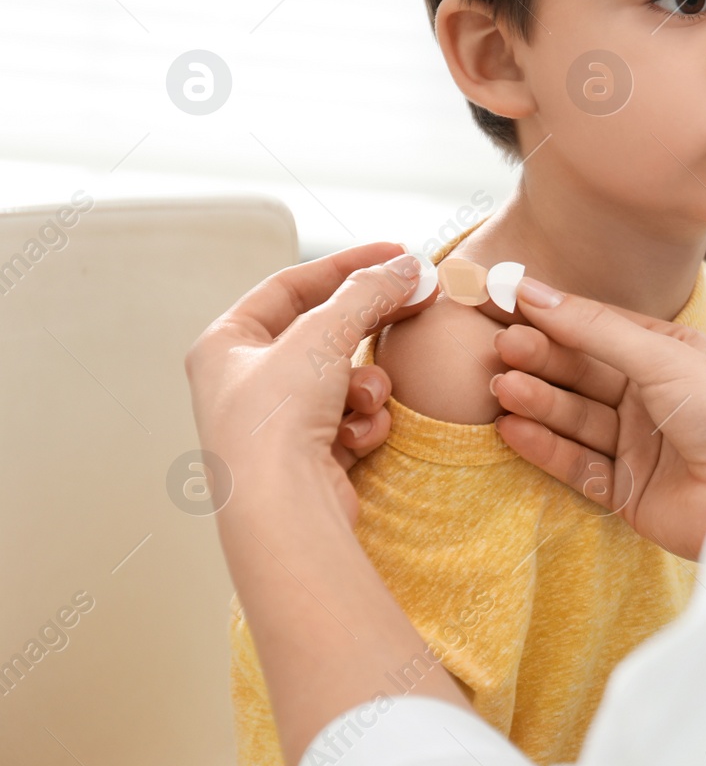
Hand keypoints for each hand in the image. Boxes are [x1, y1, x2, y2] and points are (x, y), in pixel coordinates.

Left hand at [185, 243, 425, 528]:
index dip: (347, 265)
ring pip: (345, 377)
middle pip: (324, 331)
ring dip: (367, 385)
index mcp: (225, 343)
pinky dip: (364, 423)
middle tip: (420, 299)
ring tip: (364, 399)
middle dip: (370, 323)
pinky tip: (356, 438)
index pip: (292, 285)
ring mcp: (277, 422)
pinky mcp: (308, 456)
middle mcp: (245, 380)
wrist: (282, 511)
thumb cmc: (275, 421)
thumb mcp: (323, 335)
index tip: (397, 254)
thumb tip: (408, 266)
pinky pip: (352, 418)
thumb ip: (368, 292)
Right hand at [489, 279, 705, 560]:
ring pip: (574, 417)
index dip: (552, 315)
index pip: (598, 328)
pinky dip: (544, 447)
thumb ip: (596, 329)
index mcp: (667, 354)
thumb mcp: (663, 357)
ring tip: (505, 388)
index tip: (504, 298)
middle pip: (581, 373)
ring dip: (539, 402)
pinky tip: (513, 429)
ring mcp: (636, 444)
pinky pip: (575, 464)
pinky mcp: (625, 491)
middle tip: (503, 347)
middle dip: (542, 359)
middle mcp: (649, 396)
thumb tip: (533, 292)